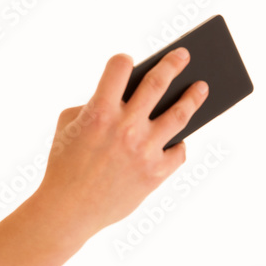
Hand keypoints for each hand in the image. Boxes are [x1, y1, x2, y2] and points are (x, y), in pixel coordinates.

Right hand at [35, 48, 208, 240]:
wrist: (67, 210)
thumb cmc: (64, 165)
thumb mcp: (67, 127)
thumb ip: (93, 106)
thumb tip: (127, 99)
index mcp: (99, 111)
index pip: (119, 67)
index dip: (122, 61)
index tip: (129, 61)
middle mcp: (126, 127)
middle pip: (158, 83)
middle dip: (173, 64)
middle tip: (184, 55)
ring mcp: (144, 150)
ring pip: (179, 114)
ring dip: (193, 97)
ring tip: (201, 88)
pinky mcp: (156, 173)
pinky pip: (178, 152)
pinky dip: (178, 144)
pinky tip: (179, 138)